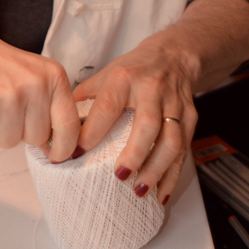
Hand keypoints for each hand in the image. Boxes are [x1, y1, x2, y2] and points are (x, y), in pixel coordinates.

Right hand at [0, 17, 79, 161]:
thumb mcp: (33, 74)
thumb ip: (49, 107)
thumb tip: (57, 148)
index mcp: (53, 75)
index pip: (69, 124)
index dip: (64, 148)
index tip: (56, 155)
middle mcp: (34, 84)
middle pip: (36, 138)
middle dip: (19, 130)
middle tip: (4, 103)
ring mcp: (7, 94)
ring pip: (9, 143)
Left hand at [72, 27, 197, 204]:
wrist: (174, 55)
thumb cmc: (134, 68)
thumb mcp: (106, 73)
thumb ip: (85, 97)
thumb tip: (58, 123)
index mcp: (124, 78)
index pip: (107, 106)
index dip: (92, 131)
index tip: (77, 153)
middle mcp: (151, 90)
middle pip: (147, 125)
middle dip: (135, 153)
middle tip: (120, 176)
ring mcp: (174, 104)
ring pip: (171, 140)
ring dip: (156, 169)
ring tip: (140, 190)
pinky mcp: (190, 117)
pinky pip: (184, 149)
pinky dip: (173, 174)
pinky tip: (161, 193)